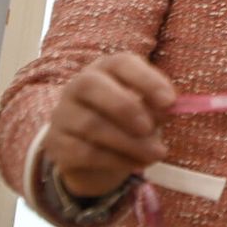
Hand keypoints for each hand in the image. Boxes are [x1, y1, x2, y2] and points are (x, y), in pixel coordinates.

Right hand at [42, 52, 175, 196]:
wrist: (96, 154)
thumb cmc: (130, 123)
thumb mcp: (148, 111)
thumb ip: (157, 108)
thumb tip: (168, 108)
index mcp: (107, 69)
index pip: (121, 63)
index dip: (146, 80)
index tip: (170, 102)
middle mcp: (79, 85)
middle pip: (92, 85)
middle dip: (126, 108)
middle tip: (150, 128)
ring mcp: (63, 113)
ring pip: (90, 124)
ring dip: (129, 142)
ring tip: (156, 153)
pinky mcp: (57, 143)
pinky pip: (85, 152)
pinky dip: (116, 160)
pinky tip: (137, 164)